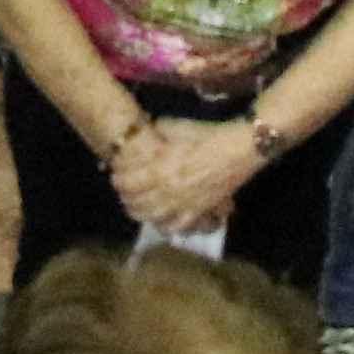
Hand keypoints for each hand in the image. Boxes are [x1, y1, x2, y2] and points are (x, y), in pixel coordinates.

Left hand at [111, 116, 266, 230]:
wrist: (237, 151)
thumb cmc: (207, 135)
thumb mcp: (176, 126)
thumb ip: (156, 132)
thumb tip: (144, 132)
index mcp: (159, 166)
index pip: (126, 180)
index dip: (117, 177)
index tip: (116, 172)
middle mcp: (166, 189)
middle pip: (134, 201)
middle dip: (124, 194)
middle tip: (123, 189)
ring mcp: (181, 204)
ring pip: (150, 216)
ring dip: (138, 211)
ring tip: (135, 205)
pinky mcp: (196, 212)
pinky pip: (174, 227)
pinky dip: (163, 225)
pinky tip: (159, 219)